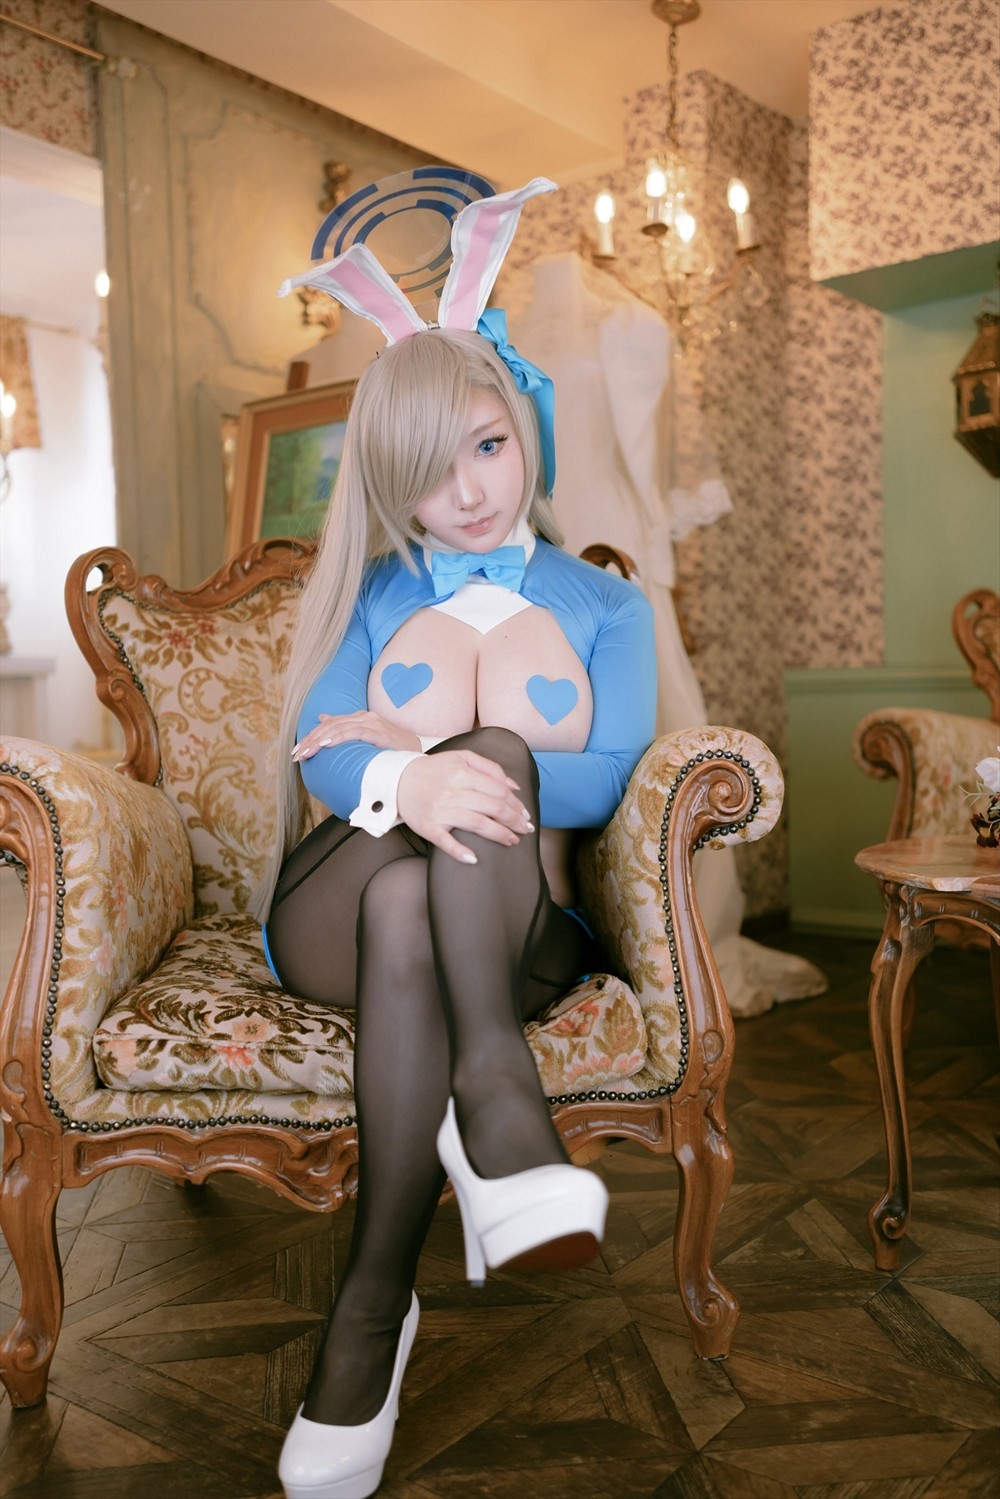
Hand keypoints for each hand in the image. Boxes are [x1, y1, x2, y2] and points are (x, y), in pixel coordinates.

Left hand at [292, 711, 420, 760]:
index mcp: (361, 719)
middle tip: (297, 753)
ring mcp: (372, 723)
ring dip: (320, 741)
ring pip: (339, 728)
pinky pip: (354, 732)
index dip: (312, 736)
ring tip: (306, 752)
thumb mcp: (368, 739)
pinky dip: (338, 737)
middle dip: (311, 740)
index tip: (298, 750)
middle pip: (331, 726)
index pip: (331, 725)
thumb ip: (347, 729)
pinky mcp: (379, 731)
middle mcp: (365, 717)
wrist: (419, 755)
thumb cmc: (394, 751)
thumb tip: (323, 718)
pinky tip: (325, 745)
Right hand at [396, 750, 533, 862]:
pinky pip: (446, 842)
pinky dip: (460, 852)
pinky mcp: (429, 827)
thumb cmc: (434, 770)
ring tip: (513, 840)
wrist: (398, 780)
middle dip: (514, 820)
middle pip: (493, 807)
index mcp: (462, 772)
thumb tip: (514, 786)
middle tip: (525, 829)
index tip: (525, 814)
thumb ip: (490, 768)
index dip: (516, 804)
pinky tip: (474, 859)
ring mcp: (440, 810)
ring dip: (500, 835)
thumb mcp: (461, 757)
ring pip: (478, 824)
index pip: (499, 790)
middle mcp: (453, 791)